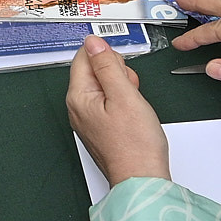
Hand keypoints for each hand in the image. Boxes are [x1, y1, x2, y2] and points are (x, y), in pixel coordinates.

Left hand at [66, 34, 167, 184]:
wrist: (142, 178)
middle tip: (129, 90)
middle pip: (95, 71)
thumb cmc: (135, 145)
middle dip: (117, 73)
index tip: (121, 66)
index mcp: (78, 97)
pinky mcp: (101, 127)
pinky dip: (124, 102)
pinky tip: (133, 114)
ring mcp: (89, 119)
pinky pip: (110, 103)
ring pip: (105, 86)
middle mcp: (79, 108)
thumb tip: (93, 42)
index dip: (107, 55)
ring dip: (123, 88)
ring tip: (133, 105)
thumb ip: (108, 65)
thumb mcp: (124, 95)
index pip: (84, 57)